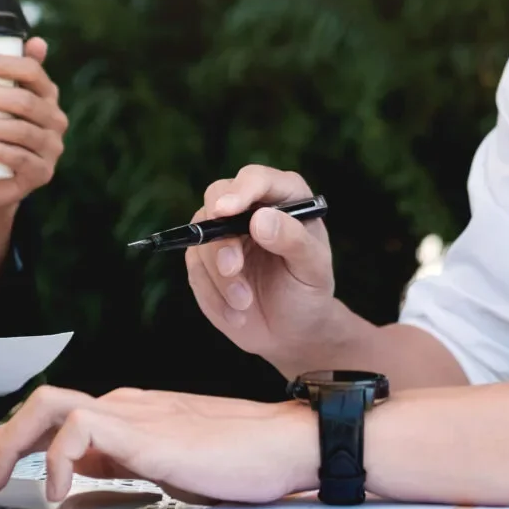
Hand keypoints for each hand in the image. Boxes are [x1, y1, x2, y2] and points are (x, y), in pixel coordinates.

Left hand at [0, 37, 66, 215]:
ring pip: (20, 130)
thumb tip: (31, 39)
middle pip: (24, 101)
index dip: (6, 65)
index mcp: (47, 95)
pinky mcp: (41, 173)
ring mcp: (52, 148)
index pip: (33, 72)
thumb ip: (4, 74)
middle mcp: (56, 120)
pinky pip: (18, 158)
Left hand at [0, 385, 315, 506]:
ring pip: (44, 409)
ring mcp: (133, 413)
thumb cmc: (243, 461)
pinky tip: (51, 491)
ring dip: (3, 446)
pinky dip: (55, 460)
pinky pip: (79, 431)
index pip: (48, 420)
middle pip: (34, 410)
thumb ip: (121, 464)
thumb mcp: (166, 468)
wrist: (292, 445)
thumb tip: (75, 477)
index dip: (1, 442)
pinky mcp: (146, 431)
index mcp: (126, 415)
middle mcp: (123, 405)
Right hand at [186, 166, 351, 375]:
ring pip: (202, 237)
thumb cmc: (308, 291)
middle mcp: (250, 206)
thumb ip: (293, 240)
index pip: (256, 179)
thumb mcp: (313, 269)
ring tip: (245, 304)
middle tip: (232, 268)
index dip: (240, 191)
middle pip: (217, 197)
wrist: (290, 329)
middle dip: (221, 236)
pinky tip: (236, 313)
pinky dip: (213, 294)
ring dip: (220, 276)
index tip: (226, 211)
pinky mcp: (203, 256)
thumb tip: (260, 219)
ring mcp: (223, 229)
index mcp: (284, 197)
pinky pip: (195, 267)